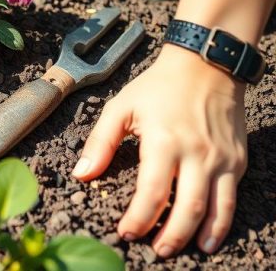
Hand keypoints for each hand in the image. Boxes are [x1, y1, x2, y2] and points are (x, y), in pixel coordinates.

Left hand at [74, 45, 246, 257]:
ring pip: (215, 209)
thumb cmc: (158, 87)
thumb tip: (81, 174)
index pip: (151, 193)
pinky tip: (210, 236)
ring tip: (181, 251)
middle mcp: (196, 154)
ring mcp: (221, 159)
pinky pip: (231, 198)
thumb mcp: (120, 108)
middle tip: (154, 251)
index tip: (125, 233)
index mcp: (164, 142)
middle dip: (170, 236)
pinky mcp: (236, 161)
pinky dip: (222, 222)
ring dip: (199, 236)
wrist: (206, 65)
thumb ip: (100, 143)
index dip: (138, 219)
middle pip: (186, 208)